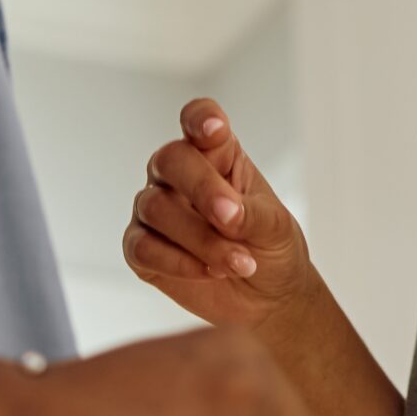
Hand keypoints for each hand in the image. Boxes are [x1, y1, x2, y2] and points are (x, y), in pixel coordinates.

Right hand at [123, 99, 316, 331]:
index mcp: (217, 155)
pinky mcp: (141, 248)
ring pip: (156, 208)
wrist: (267, 296)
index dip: (200, 119)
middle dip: (202, 189)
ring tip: (238, 263)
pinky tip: (210, 273)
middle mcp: (178, 175)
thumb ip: (251, 214)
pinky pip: (143, 248)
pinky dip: (179, 263)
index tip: (215, 130)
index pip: (198, 120)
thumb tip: (225, 213)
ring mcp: (155, 210)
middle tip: (232, 219)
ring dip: (201, 240)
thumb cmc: (271, 247)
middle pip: (170, 160)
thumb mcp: (275, 227)